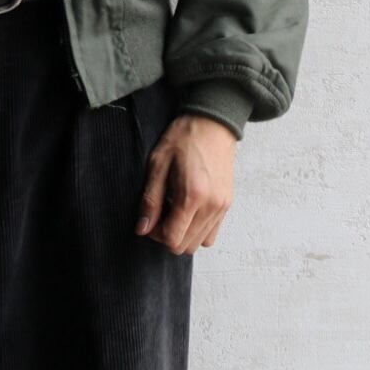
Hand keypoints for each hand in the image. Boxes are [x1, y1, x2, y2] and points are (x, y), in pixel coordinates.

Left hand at [134, 113, 236, 253]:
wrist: (212, 123)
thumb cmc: (183, 138)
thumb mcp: (158, 163)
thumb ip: (150, 199)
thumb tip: (142, 228)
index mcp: (192, 196)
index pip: (172, 239)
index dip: (155, 234)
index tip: (149, 218)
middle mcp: (211, 207)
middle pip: (185, 246)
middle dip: (167, 236)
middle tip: (158, 214)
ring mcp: (222, 208)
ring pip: (199, 244)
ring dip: (182, 234)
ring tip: (172, 210)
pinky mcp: (227, 205)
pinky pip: (211, 234)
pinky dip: (197, 231)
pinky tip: (187, 211)